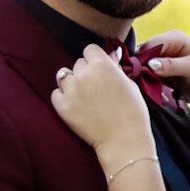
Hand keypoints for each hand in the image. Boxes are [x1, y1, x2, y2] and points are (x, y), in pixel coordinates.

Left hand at [51, 45, 150, 163]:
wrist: (124, 140)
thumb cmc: (133, 113)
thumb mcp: (129, 84)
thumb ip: (115, 67)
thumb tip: (111, 54)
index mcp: (102, 65)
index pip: (89, 50)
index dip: (95, 59)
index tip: (100, 70)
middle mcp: (84, 74)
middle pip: (78, 63)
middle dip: (85, 72)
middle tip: (95, 88)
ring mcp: (71, 91)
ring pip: (64, 76)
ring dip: (72, 83)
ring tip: (83, 96)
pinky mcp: (62, 107)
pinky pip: (56, 94)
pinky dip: (63, 98)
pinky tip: (75, 105)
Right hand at [138, 30, 189, 110]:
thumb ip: (172, 65)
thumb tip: (150, 63)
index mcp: (173, 38)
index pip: (149, 46)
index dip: (141, 59)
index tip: (139, 76)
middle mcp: (165, 46)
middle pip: (142, 56)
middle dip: (140, 69)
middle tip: (141, 85)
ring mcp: (162, 60)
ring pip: (143, 67)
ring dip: (142, 78)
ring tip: (145, 89)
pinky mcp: (162, 73)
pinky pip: (147, 77)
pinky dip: (146, 83)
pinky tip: (148, 91)